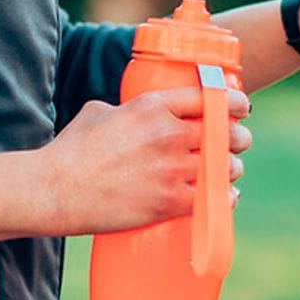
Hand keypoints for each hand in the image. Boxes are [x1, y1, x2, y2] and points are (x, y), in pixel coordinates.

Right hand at [38, 86, 251, 235]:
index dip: (232, 100)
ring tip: (226, 168)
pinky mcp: (171, 202)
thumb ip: (130, 109)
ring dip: (230, 167)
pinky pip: (215, 199)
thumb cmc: (74, 149)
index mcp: (151, 106)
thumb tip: (143, 117)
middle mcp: (168, 134)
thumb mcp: (100, 110)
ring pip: (225, 166)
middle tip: (237, 140)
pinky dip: (224, 196)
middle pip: (225, 132)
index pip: (207, 96)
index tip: (241, 105)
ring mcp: (172, 170)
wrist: (59, 189)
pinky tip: (224, 194)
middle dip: (236, 136)